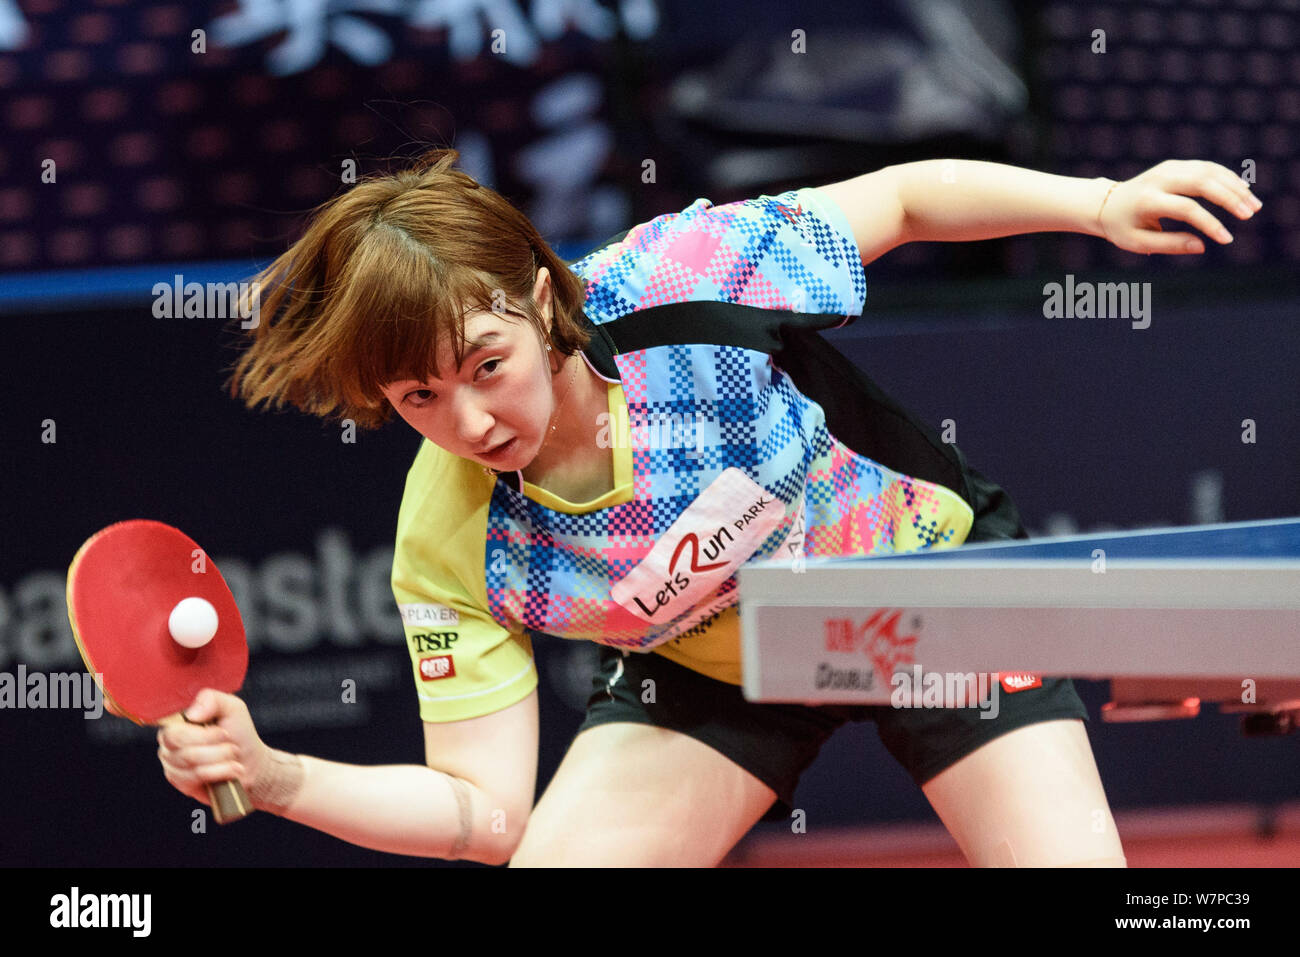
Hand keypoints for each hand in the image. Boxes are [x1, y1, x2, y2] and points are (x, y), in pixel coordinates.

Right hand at [157, 689, 269, 807]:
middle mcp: (169, 746)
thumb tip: (192, 714)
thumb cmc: (239, 732)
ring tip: (233, 756)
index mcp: (176, 725)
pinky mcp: (183, 785)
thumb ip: (212, 700)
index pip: (174, 733)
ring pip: (193, 765)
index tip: (224, 733)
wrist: (252, 762)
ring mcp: (173, 767)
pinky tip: (232, 770)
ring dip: (222, 759)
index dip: (202, 735)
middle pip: (184, 751)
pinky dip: (221, 772)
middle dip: (217, 749)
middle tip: (232, 745)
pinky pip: (198, 779)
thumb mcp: (232, 708)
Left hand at [1098, 159, 1261, 254]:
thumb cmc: (1122, 228)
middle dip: (1230, 198)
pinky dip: (1226, 178)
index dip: (1209, 223)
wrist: (1106, 203)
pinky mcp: (1175, 166)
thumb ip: (1170, 244)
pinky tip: (1243, 191)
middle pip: (1202, 183)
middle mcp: (1159, 180)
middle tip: (1250, 214)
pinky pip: (1206, 168)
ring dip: (1234, 187)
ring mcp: (1168, 169)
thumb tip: (1202, 246)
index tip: (1226, 240)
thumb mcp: (1139, 242)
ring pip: (1208, 171)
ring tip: (1253, 206)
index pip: (1186, 209)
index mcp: (1147, 201)